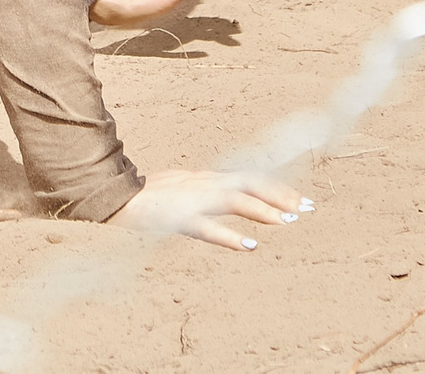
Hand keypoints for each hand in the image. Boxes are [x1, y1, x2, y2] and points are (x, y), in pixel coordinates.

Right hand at [109, 169, 311, 250]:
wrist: (116, 199)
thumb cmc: (150, 198)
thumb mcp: (186, 190)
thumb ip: (210, 193)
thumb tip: (234, 196)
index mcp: (208, 179)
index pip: (250, 179)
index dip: (277, 188)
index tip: (302, 199)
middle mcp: (205, 184)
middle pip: (250, 183)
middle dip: (281, 195)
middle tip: (308, 208)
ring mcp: (192, 199)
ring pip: (235, 200)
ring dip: (263, 210)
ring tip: (288, 221)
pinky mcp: (178, 217)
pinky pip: (207, 228)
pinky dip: (230, 236)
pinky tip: (250, 246)